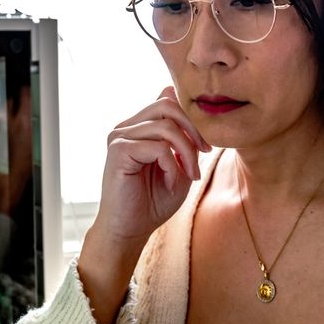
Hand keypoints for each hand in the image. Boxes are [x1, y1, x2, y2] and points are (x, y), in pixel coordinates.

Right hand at [78, 86, 210, 323]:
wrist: (130, 231)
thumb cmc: (153, 201)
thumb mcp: (178, 164)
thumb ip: (181, 135)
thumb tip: (174, 92)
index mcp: (138, 126)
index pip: (167, 100)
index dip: (192, 119)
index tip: (205, 146)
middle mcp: (126, 127)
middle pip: (167, 105)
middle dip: (193, 129)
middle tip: (205, 153)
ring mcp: (119, 137)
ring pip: (166, 126)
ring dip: (186, 152)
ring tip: (191, 175)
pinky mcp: (118, 151)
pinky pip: (158, 147)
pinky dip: (172, 165)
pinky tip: (173, 182)